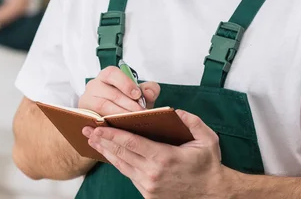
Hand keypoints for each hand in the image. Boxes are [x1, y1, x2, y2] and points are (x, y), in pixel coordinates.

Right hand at [78, 66, 159, 115]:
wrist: (111, 116)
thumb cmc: (126, 102)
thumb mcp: (139, 95)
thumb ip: (149, 90)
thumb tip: (148, 93)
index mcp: (107, 76)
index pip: (112, 73)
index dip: (125, 83)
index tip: (137, 95)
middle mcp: (94, 85)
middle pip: (109, 92)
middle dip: (127, 103)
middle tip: (140, 112)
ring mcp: (87, 99)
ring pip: (102, 106)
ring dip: (119, 113)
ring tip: (132, 120)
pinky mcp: (84, 114)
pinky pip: (95, 118)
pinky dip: (108, 123)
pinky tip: (120, 128)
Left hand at [83, 109, 226, 197]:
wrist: (213, 194)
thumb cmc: (208, 165)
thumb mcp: (207, 139)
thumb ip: (191, 121)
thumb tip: (174, 110)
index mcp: (163, 158)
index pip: (131, 143)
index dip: (112, 134)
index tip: (98, 126)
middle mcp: (152, 173)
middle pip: (120, 154)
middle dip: (102, 141)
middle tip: (87, 130)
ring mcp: (148, 186)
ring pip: (121, 165)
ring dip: (105, 152)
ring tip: (93, 140)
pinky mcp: (147, 193)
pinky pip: (128, 174)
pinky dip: (117, 162)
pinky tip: (110, 153)